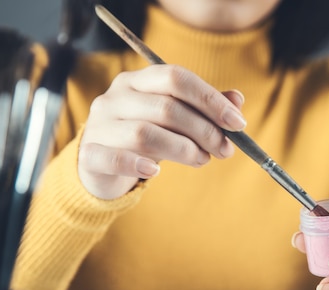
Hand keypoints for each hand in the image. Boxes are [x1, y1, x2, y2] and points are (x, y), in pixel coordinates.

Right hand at [78, 64, 245, 198]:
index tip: (238, 123)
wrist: (99, 166)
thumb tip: (237, 100)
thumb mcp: (172, 121)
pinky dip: (139, 165)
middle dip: (204, 130)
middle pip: (166, 107)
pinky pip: (115, 158)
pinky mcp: (90, 155)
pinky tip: (156, 172)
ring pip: (145, 134)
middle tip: (225, 149)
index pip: (176, 78)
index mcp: (136, 81)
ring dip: (182, 149)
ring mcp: (100, 126)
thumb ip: (202, 109)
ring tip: (201, 160)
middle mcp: (115, 98)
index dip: (210, 99)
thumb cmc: (142, 139)